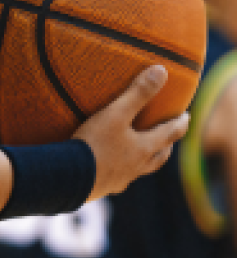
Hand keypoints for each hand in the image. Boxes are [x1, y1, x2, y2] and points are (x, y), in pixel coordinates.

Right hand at [75, 65, 188, 198]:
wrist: (70, 177)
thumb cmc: (95, 144)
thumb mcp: (115, 114)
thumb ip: (137, 93)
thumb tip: (162, 71)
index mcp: (144, 148)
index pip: (169, 134)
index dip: (180, 123)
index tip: (186, 116)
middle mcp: (137, 166)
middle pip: (159, 157)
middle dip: (166, 145)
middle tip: (169, 136)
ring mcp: (121, 179)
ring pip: (140, 170)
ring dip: (147, 161)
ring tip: (142, 154)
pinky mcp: (104, 186)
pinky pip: (118, 179)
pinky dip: (120, 172)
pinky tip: (111, 170)